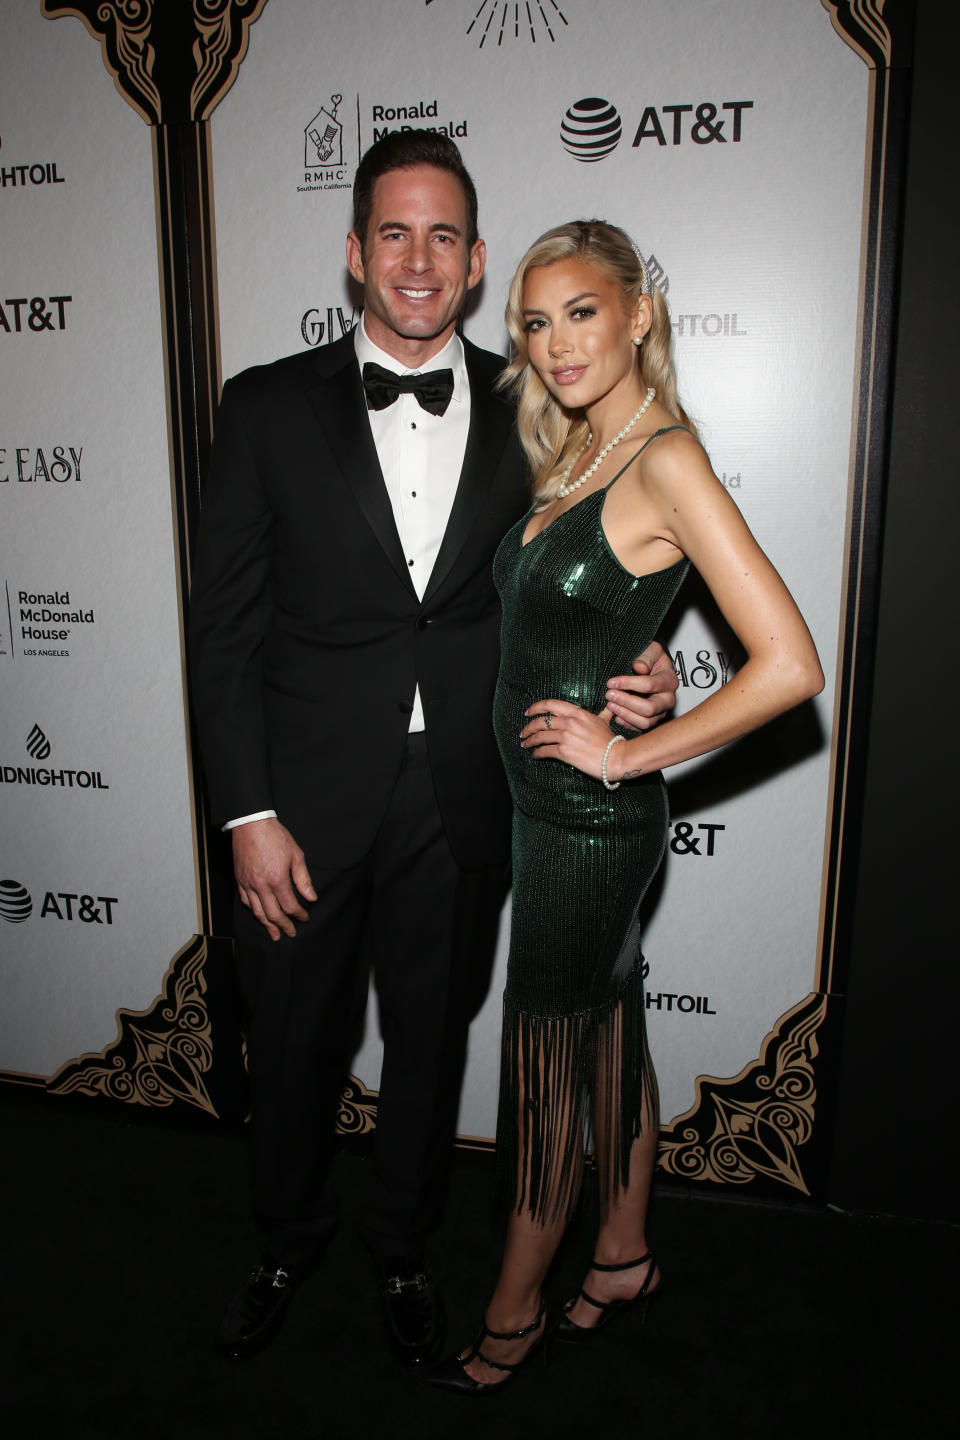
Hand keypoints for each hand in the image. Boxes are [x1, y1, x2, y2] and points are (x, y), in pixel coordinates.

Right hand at [232, 817, 315, 940]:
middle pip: (273, 914)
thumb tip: (311, 897)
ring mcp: (248, 883)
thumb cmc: (275, 837)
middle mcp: (261, 885)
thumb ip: (303, 879)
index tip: (304, 917)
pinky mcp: (239, 880)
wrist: (251, 824)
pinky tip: (259, 915)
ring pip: (257, 911)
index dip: (298, 914)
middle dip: (283, 926)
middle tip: (290, 933)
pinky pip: (245, 901)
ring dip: (267, 925)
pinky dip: (253, 910)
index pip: (289, 905)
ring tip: (274, 934)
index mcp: (277, 879)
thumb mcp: (296, 855)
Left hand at [521, 699, 614, 780]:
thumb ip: (602, 713)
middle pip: (541, 721)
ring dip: (530, 741)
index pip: (550, 705)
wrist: (616, 757)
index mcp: (577, 713)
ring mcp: (566, 737)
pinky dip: (537, 753)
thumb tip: (609, 706)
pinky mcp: (564, 752)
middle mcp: (569, 722)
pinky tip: (535, 755)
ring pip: (540, 736)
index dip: (536, 707)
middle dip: (529, 727)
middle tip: (523, 732)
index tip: (528, 712)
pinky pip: (545, 751)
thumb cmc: (611, 741)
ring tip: (525, 744)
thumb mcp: (604, 721)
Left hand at [604, 640, 677, 730]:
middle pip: (649, 708)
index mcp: (669, 680)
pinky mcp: (652, 720)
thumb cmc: (650, 658)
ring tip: (610, 705)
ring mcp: (660, 712)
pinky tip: (615, 715)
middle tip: (609, 695)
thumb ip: (645, 656)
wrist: (651, 667)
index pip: (649, 685)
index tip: (611, 682)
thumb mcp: (650, 650)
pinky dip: (626, 723)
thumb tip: (639, 668)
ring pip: (645, 722)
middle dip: (626, 702)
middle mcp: (668, 699)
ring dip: (625, 714)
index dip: (628, 684)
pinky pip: (640, 728)